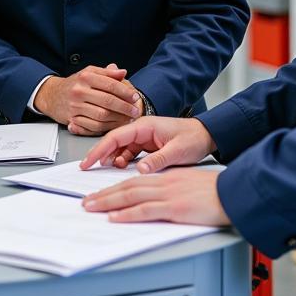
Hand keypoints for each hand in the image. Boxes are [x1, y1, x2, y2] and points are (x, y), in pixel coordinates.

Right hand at [35, 63, 140, 133]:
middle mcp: (79, 91)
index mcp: (85, 77)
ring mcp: (75, 106)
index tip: (135, 97)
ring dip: (118, 119)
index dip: (125, 92)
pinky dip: (107, 128)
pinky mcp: (72, 119)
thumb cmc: (74, 83)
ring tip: (127, 119)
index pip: (110, 85)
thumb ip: (106, 73)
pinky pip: (93, 127)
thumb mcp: (89, 72)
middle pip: (108, 102)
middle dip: (125, 108)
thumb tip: (123, 72)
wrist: (51, 95)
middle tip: (135, 111)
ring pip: (102, 116)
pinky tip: (115, 125)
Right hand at [80, 116, 214, 171]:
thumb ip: (158, 160)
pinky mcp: (147, 145)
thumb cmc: (193, 138)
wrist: (207, 136)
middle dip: (100, 153)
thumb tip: (140, 170)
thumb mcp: (177, 151)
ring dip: (111, 158)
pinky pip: (129, 153)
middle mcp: (141, 130)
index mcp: (145, 126)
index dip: (99, 149)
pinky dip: (122, 161)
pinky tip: (120, 168)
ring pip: (120, 148)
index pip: (115, 136)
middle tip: (87, 167)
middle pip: (114, 141)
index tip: (88, 161)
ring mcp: (143, 137)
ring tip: (104, 170)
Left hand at [82, 168, 228, 225]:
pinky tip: (115, 217)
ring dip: (107, 202)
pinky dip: (128, 213)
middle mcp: (163, 183)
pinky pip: (146, 210)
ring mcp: (168, 195)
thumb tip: (158, 201)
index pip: (134, 182)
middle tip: (86, 202)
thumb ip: (172, 191)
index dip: (114, 188)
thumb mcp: (189, 186)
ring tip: (92, 207)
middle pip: (126, 187)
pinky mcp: (175, 207)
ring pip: (130, 196)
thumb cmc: (216, 191)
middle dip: (103, 194)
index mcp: (166, 178)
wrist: (235, 193)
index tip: (100, 194)